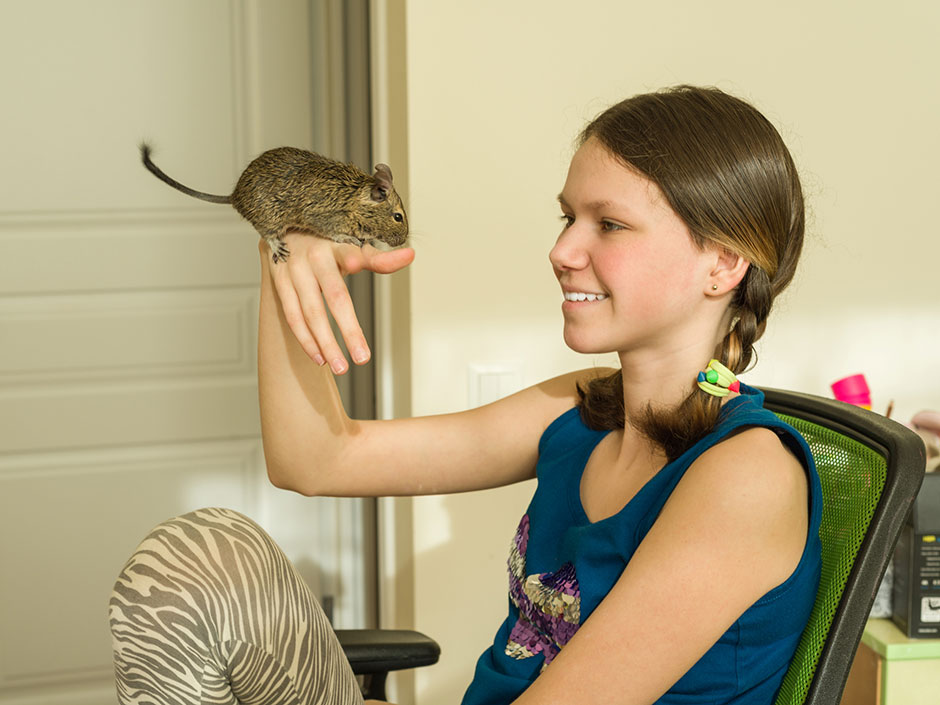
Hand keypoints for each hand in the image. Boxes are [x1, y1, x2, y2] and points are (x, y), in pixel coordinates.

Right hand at [262, 233, 414, 372]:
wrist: (288, 226)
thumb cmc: (326, 239)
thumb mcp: (352, 243)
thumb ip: (379, 258)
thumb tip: (410, 256)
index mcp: (336, 244)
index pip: (349, 253)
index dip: (354, 257)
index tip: (356, 264)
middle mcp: (314, 256)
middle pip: (333, 296)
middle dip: (348, 329)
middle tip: (362, 358)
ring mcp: (294, 269)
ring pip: (309, 312)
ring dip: (324, 343)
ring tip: (340, 367)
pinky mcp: (278, 280)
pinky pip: (292, 315)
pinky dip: (305, 339)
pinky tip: (319, 357)